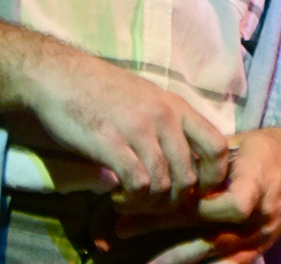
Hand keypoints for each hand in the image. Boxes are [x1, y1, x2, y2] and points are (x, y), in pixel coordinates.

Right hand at [16, 42, 229, 207]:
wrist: (61, 76)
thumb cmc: (103, 90)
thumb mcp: (148, 99)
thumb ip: (169, 126)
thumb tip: (186, 162)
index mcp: (177, 106)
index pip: (218, 146)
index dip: (212, 177)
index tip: (194, 191)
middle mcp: (164, 117)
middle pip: (189, 176)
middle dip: (174, 201)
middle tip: (154, 204)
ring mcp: (138, 129)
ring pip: (163, 185)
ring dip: (149, 204)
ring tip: (132, 202)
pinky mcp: (111, 142)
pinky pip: (137, 184)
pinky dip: (130, 200)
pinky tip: (118, 197)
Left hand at [115, 127, 280, 263]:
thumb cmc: (273, 149)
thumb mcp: (244, 143)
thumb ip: (210, 159)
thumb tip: (164, 157)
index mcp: (256, 183)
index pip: (223, 205)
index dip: (188, 205)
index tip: (152, 198)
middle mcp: (259, 217)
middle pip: (206, 232)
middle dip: (161, 231)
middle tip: (121, 227)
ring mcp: (259, 238)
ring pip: (212, 254)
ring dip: (172, 256)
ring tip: (138, 257)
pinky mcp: (259, 249)